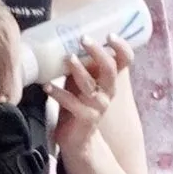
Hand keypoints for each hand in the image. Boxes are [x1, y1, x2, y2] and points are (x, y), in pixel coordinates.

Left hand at [49, 35, 133, 157]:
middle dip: (98, 52)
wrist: (77, 138)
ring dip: (78, 70)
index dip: (121, 48)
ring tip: (68, 58)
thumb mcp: (79, 81)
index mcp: (109, 80)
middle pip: (110, 69)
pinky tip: (47, 86)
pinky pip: (72, 103)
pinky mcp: (86, 118)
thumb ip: (78, 64)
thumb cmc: (76, 104)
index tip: (111, 35)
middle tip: (84, 39)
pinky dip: (58, 92)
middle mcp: (108, 92)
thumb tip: (61, 37)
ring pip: (90, 85)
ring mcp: (98, 106)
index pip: (125, 61)